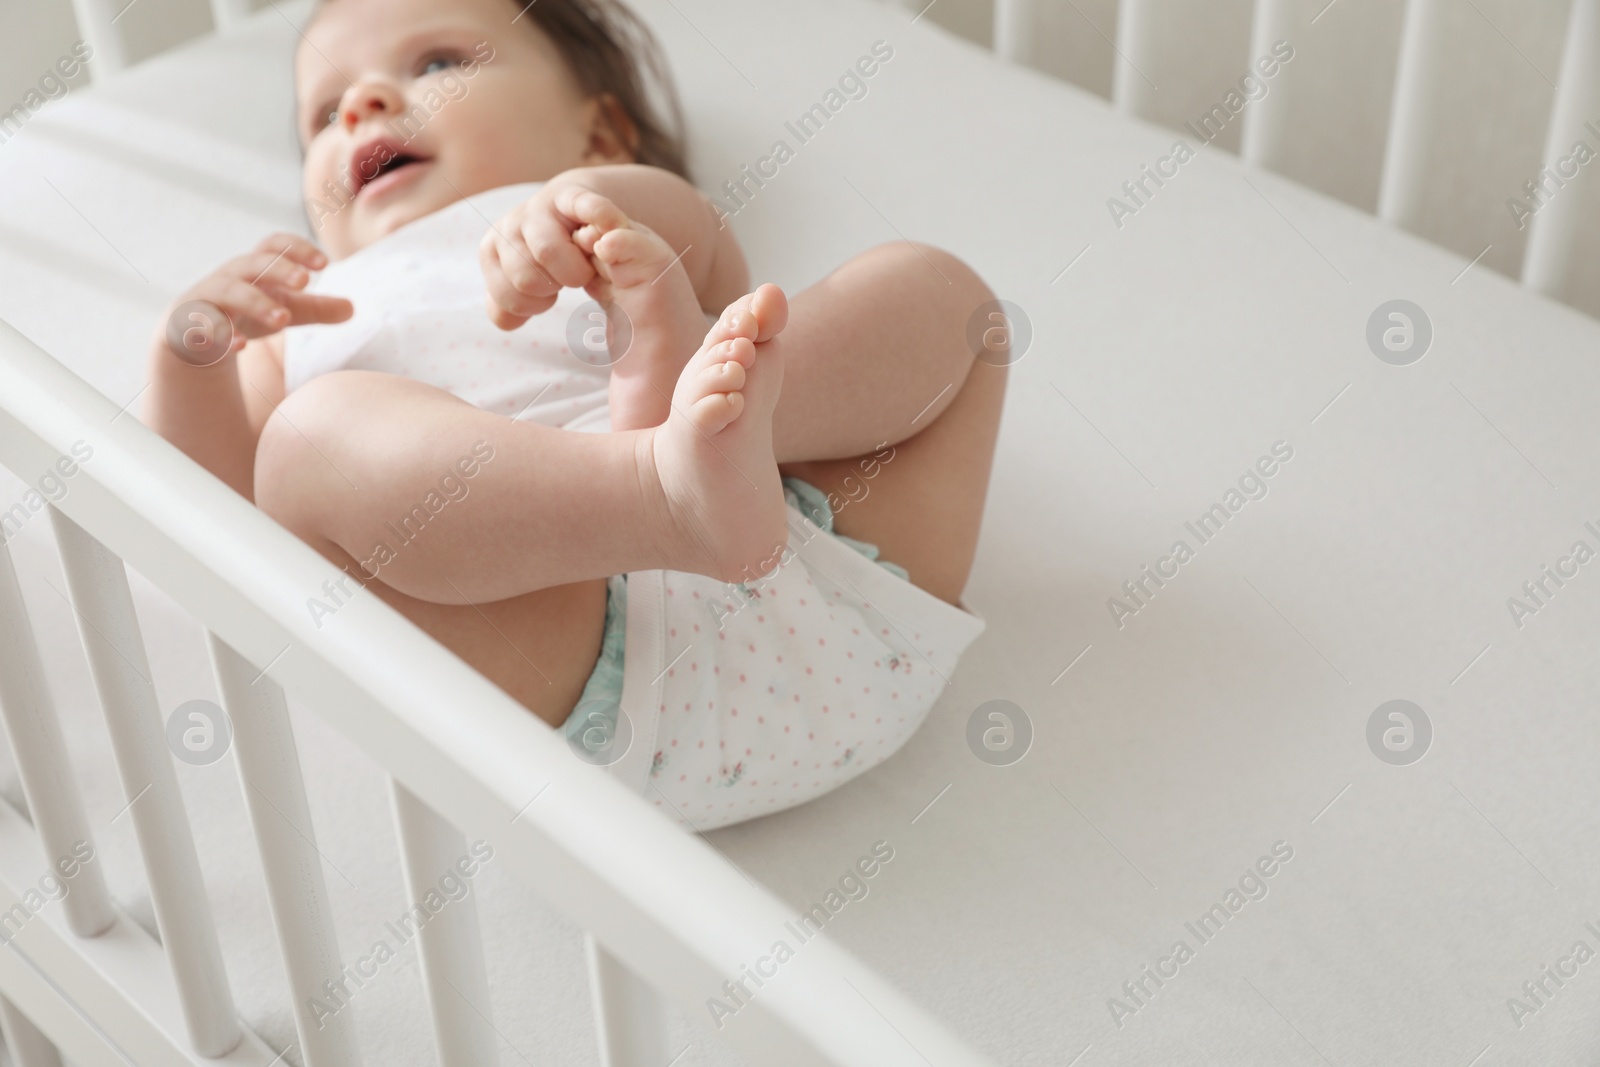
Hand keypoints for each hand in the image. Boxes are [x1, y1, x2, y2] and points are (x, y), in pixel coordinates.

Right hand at [159, 233, 351, 364]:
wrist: (192, 332)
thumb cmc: (247, 313)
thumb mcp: (283, 309)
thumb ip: (315, 308)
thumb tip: (351, 309)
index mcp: (255, 268)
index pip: (274, 245)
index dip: (297, 249)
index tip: (324, 263)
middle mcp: (231, 277)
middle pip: (253, 263)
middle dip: (279, 270)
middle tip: (304, 282)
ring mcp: (209, 299)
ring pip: (229, 292)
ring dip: (256, 302)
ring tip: (284, 319)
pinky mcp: (191, 324)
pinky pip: (204, 326)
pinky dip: (221, 335)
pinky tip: (241, 347)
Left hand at [478, 179, 631, 329]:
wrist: (569, 209)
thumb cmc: (547, 257)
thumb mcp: (524, 282)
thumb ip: (510, 308)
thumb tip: (507, 321)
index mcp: (490, 252)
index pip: (509, 300)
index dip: (537, 306)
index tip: (549, 294)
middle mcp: (507, 228)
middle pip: (527, 280)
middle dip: (555, 288)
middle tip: (567, 278)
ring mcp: (537, 209)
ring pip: (546, 252)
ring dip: (575, 271)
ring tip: (585, 266)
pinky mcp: (568, 194)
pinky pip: (583, 207)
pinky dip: (598, 218)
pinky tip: (611, 229)